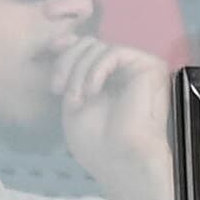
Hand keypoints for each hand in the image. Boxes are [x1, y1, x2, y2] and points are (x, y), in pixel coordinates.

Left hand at [50, 32, 177, 199]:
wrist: (120, 160)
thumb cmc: (97, 143)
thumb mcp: (72, 101)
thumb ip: (71, 72)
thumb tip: (66, 40)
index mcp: (107, 78)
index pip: (86, 48)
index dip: (67, 46)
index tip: (50, 51)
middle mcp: (123, 69)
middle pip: (89, 43)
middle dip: (67, 62)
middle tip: (58, 87)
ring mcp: (137, 67)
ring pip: (98, 46)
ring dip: (79, 70)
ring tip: (77, 97)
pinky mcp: (149, 66)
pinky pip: (114, 52)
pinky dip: (96, 69)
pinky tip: (92, 92)